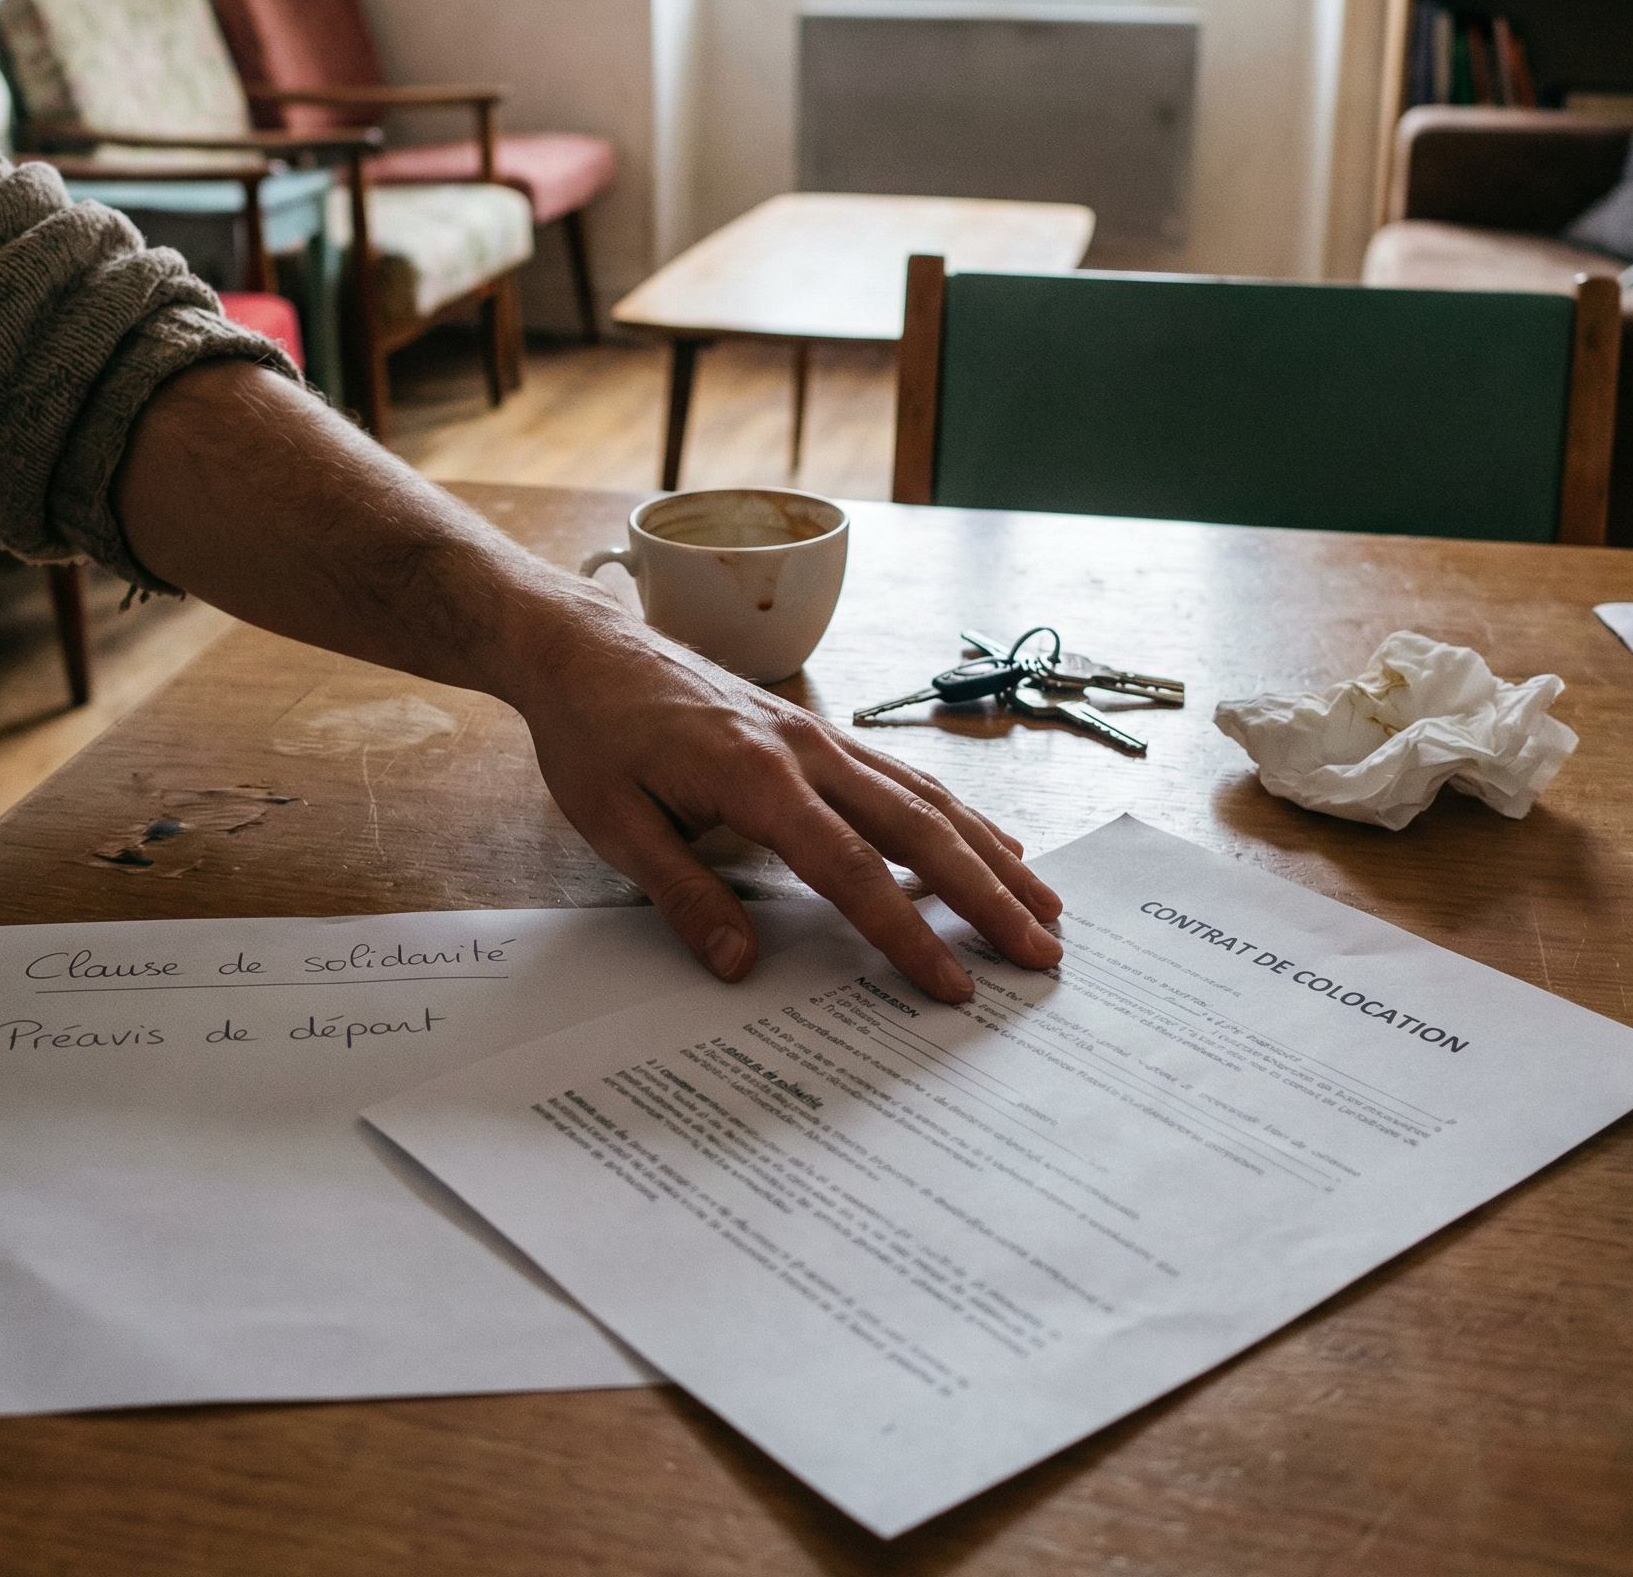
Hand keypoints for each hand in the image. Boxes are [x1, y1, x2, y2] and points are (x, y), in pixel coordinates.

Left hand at [509, 599, 1061, 1001]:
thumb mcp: (613, 825)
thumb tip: (742, 967)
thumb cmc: (593, 735)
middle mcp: (805, 748)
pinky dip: (957, 812)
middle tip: (1045, 952)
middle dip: (987, 895)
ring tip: (1046, 904)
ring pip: (925, 796)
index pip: (851, 870)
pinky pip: (902, 775)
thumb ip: (683, 895)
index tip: (955, 986)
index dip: (908, 934)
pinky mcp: (817, 730)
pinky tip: (989, 841)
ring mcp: (818, 733)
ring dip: (990, 852)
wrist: (586, 647)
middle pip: (917, 829)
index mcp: (755, 775)